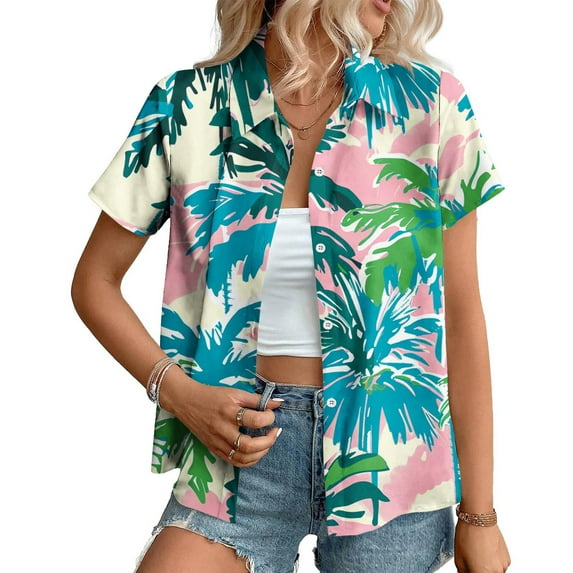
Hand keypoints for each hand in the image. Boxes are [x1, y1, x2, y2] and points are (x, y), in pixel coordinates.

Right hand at [160, 372, 282, 467]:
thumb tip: (279, 403)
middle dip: (268, 442)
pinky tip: (256, 452)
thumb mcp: (235, 392)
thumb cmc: (212, 395)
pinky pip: (233, 461)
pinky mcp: (213, 449)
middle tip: (275, 432)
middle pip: (249, 446)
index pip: (254, 420)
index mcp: (229, 412)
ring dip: (260, 454)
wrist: (186, 402)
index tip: (271, 414)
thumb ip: (257, 399)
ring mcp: (217, 442)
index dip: (269, 418)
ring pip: (242, 458)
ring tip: (267, 443)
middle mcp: (222, 429)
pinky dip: (248, 460)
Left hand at [454, 520, 510, 571]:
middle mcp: (496, 572)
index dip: (471, 571)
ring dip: (486, 568)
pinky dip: (492, 562)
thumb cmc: (468, 534)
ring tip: (478, 554)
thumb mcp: (459, 559)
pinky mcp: (507, 559)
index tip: (469, 569)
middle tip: (472, 561)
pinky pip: (499, 565)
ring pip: (493, 572)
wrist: (479, 518)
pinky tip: (485, 551)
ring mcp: (503, 566)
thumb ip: (464, 572)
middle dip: (478, 570)